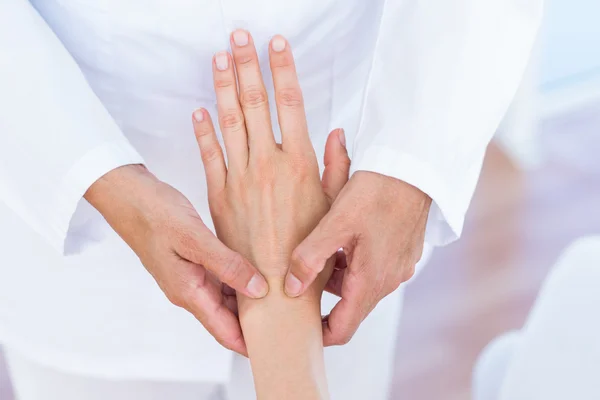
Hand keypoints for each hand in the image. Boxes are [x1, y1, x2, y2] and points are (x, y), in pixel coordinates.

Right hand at [85, 164, 267, 354]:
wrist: (129, 195)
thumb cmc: (156, 214)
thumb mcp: (194, 239)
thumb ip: (226, 265)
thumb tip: (259, 290)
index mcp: (189, 293)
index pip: (225, 333)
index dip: (251, 343)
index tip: (278, 347)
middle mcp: (190, 290)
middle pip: (229, 319)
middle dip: (257, 322)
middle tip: (290, 319)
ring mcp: (191, 276)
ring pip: (227, 298)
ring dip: (251, 299)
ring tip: (282, 296)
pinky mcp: (193, 261)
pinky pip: (222, 278)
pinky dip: (241, 278)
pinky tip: (259, 270)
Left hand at [191, 31, 349, 293]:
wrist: (277, 292)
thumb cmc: (312, 253)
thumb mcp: (334, 209)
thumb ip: (335, 168)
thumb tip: (336, 133)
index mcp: (300, 165)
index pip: (291, 104)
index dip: (283, 70)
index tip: (277, 44)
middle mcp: (268, 165)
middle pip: (256, 104)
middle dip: (248, 65)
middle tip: (239, 36)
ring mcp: (241, 179)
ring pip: (230, 122)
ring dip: (224, 86)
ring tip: (219, 57)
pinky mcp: (220, 196)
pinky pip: (209, 155)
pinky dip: (203, 131)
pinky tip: (199, 109)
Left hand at [285, 171, 431, 345]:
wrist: (415, 167)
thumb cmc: (377, 192)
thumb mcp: (336, 223)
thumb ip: (311, 257)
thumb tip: (291, 288)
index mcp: (371, 280)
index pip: (343, 328)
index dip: (320, 334)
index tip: (299, 328)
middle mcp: (389, 279)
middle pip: (350, 305)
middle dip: (324, 300)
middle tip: (298, 284)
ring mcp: (398, 265)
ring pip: (360, 283)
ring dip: (338, 276)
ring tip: (316, 255)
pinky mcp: (402, 251)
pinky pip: (373, 267)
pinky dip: (353, 262)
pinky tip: (341, 238)